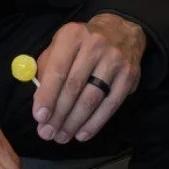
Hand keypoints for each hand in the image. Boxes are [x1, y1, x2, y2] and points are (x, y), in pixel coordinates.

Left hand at [34, 14, 143, 143]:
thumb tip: (39, 101)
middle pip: (74, 87)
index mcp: (72, 35)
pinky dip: (94, 123)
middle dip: (59, 114)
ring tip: (61, 136)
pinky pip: (110, 105)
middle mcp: (95, 46)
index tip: (39, 117)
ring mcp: (114, 61)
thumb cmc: (82, 43)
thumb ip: (47, 69)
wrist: (120, 31)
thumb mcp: (60, 45)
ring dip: (74, 122)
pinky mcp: (129, 76)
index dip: (47, 95)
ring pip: (92, 99)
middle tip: (47, 133)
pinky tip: (82, 134)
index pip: (57, 69)